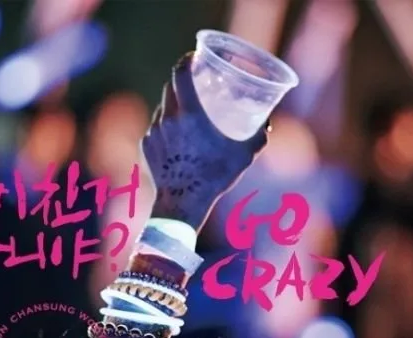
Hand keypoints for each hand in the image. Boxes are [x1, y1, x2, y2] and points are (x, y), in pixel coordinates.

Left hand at [142, 52, 269, 232]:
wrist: (182, 204)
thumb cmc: (214, 178)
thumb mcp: (243, 156)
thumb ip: (258, 137)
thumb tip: (266, 127)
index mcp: (189, 114)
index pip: (181, 73)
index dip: (186, 60)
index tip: (193, 57)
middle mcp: (167, 119)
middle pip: (170, 87)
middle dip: (182, 80)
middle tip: (196, 83)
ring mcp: (153, 133)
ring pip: (162, 108)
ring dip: (174, 105)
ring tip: (188, 113)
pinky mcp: (146, 146)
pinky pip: (156, 128)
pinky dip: (166, 127)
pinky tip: (177, 138)